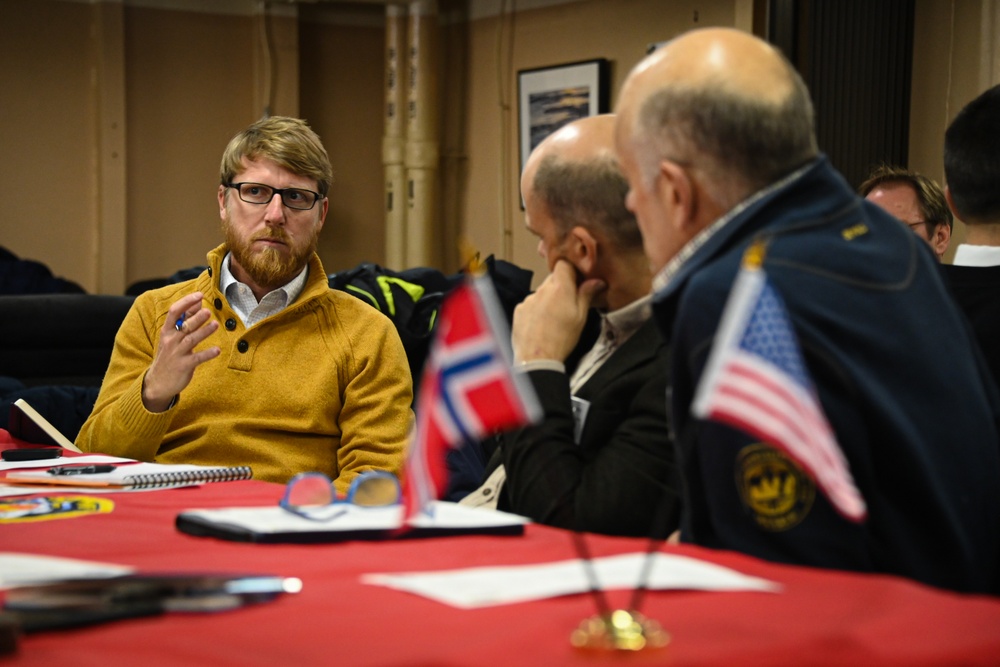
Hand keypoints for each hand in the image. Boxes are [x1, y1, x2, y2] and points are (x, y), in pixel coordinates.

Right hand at [142, 292, 220, 411]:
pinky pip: (197, 358)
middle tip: (208, 311)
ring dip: (204, 332)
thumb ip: (186, 320)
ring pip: (191, 340)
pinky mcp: (184, 366)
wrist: (158, 382)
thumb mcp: (172, 336)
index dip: (187, 302)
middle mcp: (171, 340)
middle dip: (196, 318)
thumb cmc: (169, 355)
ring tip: (215, 324)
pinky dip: (207, 354)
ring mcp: (177, 354)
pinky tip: (217, 350)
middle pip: (184, 326)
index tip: (199, 295)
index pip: (175, 312)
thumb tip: (198, 303)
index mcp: (167, 331)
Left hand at [511, 260, 605, 363]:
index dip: (570, 270)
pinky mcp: (519, 309)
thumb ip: (586, 295)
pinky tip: (541, 324)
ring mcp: (528, 299)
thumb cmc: (561, 339)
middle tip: (569, 303)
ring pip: (542, 292)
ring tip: (554, 319)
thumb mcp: (580, 317)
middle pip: (553, 278)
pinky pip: (530, 303)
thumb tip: (597, 281)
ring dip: (548, 299)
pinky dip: (536, 309)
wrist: (537, 359)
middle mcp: (542, 290)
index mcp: (560, 288)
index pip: (563, 264)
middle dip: (561, 287)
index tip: (576, 280)